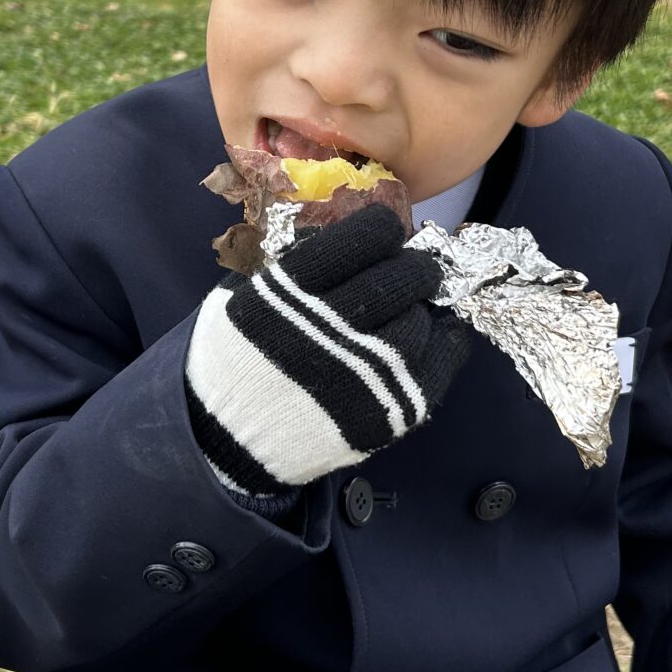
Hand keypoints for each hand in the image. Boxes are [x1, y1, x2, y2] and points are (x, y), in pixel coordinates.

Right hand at [184, 205, 470, 492]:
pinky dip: (444, 341)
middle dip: (413, 267)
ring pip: (420, 320)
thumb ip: (289, 268)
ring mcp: (363, 376)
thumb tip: (349, 242)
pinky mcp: (387, 413)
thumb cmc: (234, 362)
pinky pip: (440, 364)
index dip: (382, 230)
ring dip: (420, 309)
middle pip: (401, 277)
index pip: (363, 239)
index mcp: (288, 294)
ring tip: (407, 312)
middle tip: (411, 271)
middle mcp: (329, 331)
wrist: (228, 440)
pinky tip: (432, 335)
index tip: (384, 236)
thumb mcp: (240, 299)